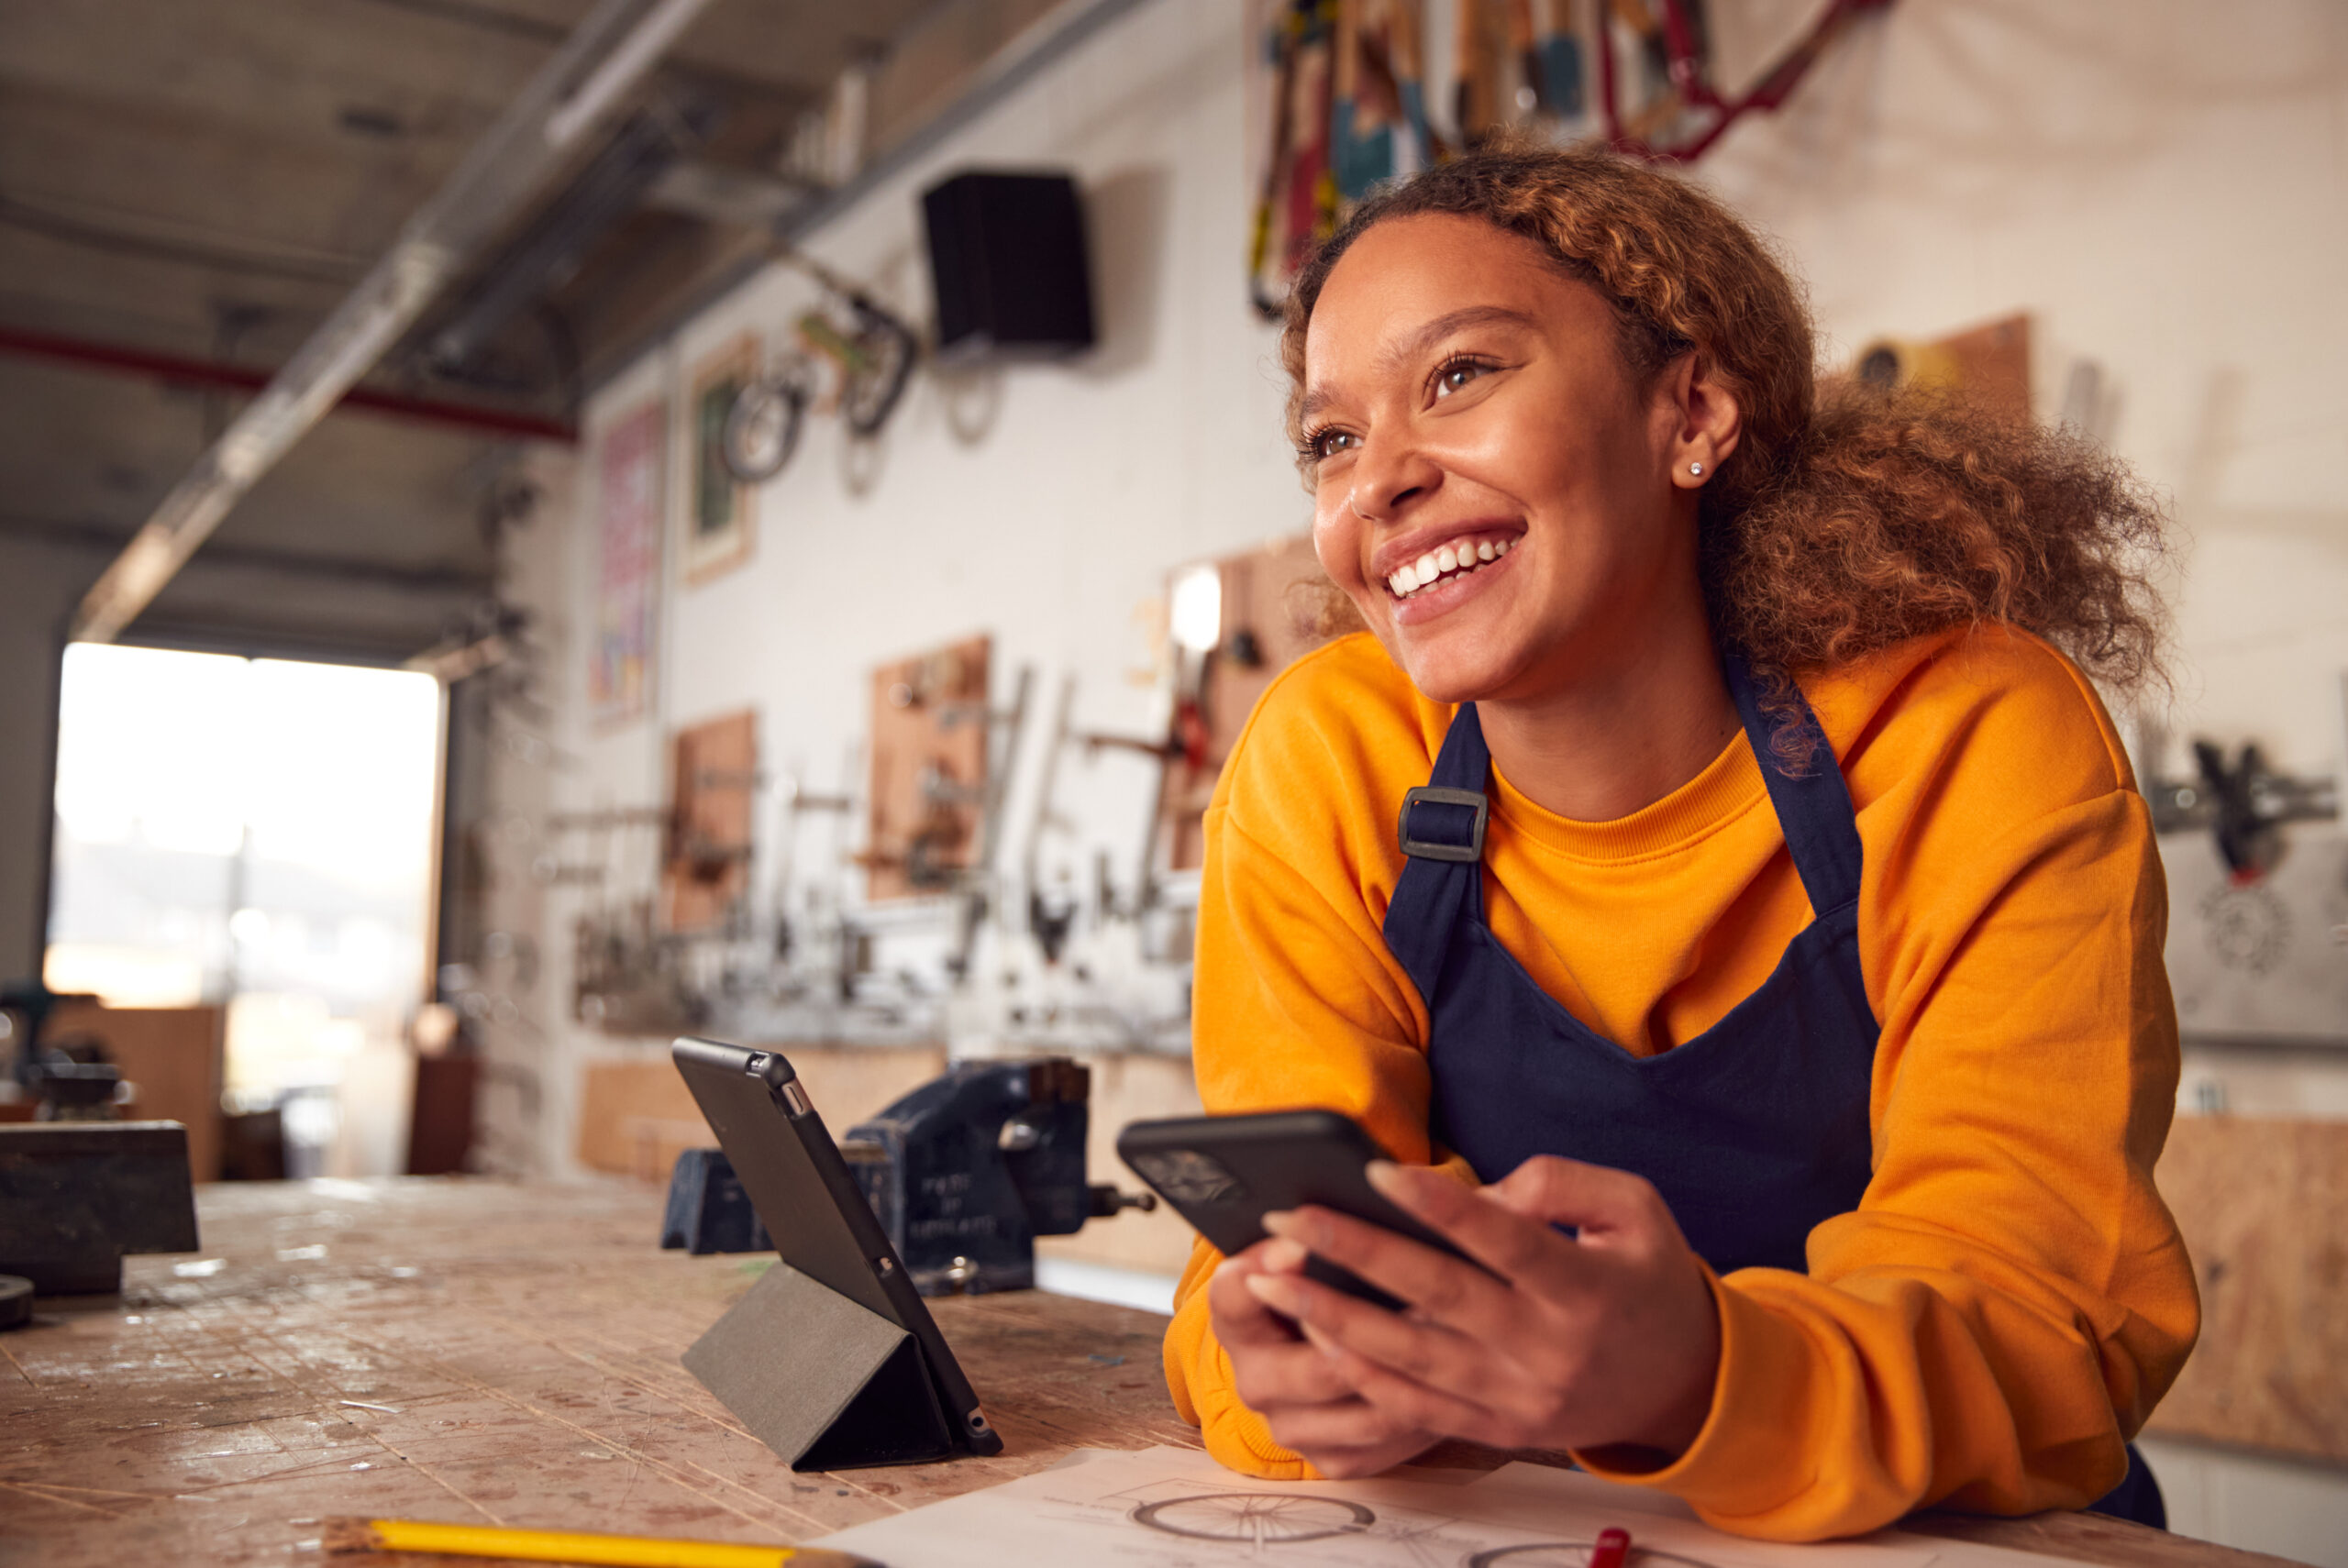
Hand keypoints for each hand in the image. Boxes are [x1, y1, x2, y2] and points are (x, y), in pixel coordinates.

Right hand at [1206, 1236, 1438, 1476]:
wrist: (1323, 1351)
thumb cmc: (1327, 1282)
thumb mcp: (1312, 1247)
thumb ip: (1319, 1233)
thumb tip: (1310, 1231)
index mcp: (1236, 1318)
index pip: (1235, 1294)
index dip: (1270, 1270)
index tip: (1304, 1245)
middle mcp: (1254, 1378)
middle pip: (1314, 1367)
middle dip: (1376, 1336)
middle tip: (1429, 1299)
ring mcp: (1291, 1425)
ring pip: (1362, 1409)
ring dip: (1413, 1373)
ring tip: (1460, 1335)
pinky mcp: (1331, 1458)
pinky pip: (1386, 1440)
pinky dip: (1426, 1409)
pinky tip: (1458, 1377)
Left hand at [1240, 1157, 1720, 1459]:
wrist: (1684, 1383)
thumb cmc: (1648, 1279)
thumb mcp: (1634, 1211)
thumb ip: (1561, 1184)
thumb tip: (1481, 1191)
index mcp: (1582, 1288)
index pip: (1501, 1240)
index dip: (1438, 1206)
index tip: (1375, 1172)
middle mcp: (1545, 1349)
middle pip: (1437, 1297)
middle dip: (1354, 1253)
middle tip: (1289, 1218)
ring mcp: (1516, 1396)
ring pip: (1411, 1358)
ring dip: (1333, 1316)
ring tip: (1272, 1281)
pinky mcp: (1496, 1428)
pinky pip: (1417, 1405)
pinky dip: (1363, 1373)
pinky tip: (1316, 1337)